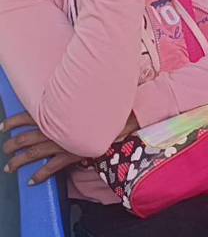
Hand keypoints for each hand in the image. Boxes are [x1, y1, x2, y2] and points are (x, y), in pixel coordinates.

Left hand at [1, 112, 139, 184]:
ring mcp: (62, 143)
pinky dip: (40, 175)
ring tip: (10, 167)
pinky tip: (32, 181)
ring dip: (19, 161)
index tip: (4, 127)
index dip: (13, 122)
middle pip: (26, 137)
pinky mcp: (72, 155)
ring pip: (33, 154)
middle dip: (12, 144)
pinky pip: (51, 167)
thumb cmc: (105, 108)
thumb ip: (70, 103)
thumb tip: (60, 101)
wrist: (122, 120)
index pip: (28, 116)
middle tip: (6, 149)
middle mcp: (56, 128)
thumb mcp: (85, 101)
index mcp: (57, 112)